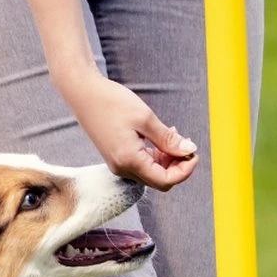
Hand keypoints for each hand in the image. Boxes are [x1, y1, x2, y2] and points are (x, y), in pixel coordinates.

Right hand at [55, 65, 198, 191]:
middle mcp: (122, 168)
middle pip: (159, 181)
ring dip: (167, 160)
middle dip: (177, 166)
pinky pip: (141, 165)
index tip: (193, 151)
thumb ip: (168, 139)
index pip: (165, 181)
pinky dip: (155, 156)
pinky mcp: (116, 158)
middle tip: (185, 143)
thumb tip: (189, 150)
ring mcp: (118, 164)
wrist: (84, 95)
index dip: (185, 170)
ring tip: (172, 135)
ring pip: (151, 174)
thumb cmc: (112, 103)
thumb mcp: (145, 119)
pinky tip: (159, 138)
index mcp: (129, 161)